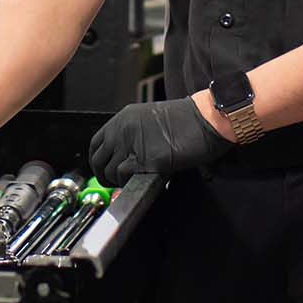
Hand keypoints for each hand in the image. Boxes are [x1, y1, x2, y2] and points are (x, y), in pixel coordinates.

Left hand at [89, 98, 231, 186]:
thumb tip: (121, 158)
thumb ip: (132, 136)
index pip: (96, 143)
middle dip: (104, 176)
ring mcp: (133, 144)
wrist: (205, 120)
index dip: (97, 160)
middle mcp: (123, 129)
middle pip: (98, 160)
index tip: (103, 169)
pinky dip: (130, 183)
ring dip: (119, 182)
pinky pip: (125, 177)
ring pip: (110, 172)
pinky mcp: (146, 160)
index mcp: (123, 118)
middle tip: (115, 184)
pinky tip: (141, 180)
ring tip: (132, 182)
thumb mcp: (150, 120)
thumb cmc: (185, 120)